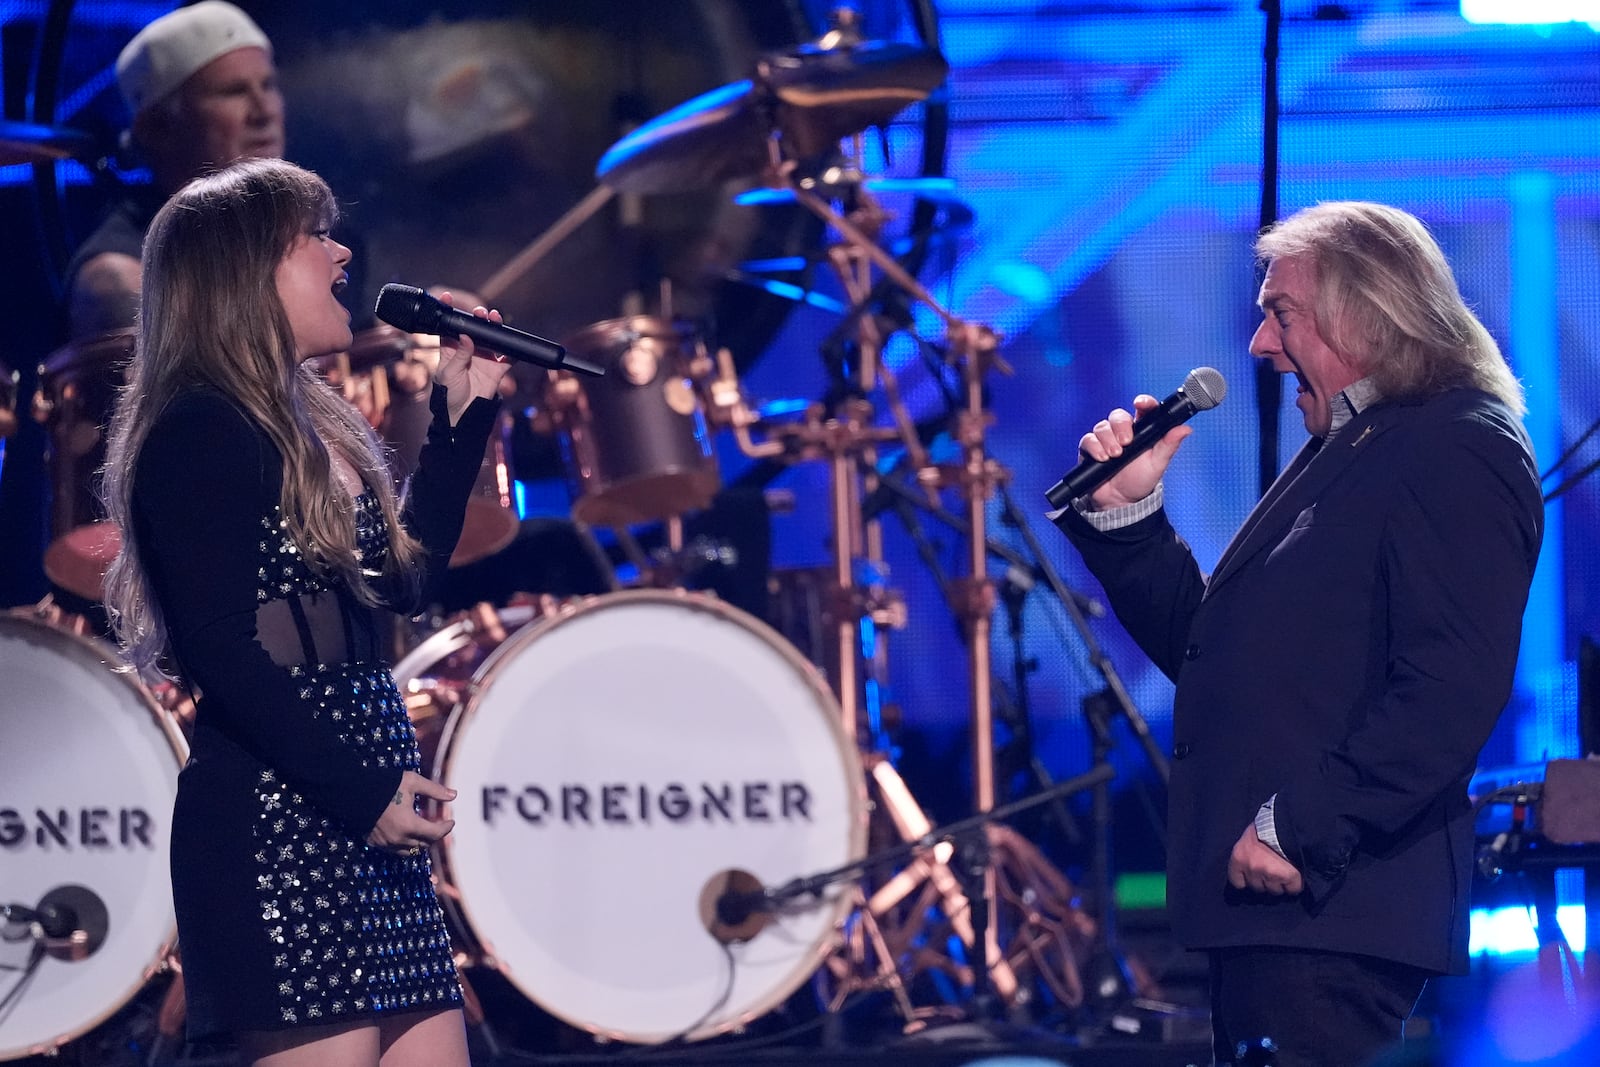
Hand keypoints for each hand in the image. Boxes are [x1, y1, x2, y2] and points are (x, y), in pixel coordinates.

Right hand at [365, 770, 457, 856]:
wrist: (353, 791)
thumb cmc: (386, 784)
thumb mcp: (412, 782)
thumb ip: (434, 790)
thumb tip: (454, 795)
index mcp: (409, 824)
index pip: (435, 834)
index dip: (446, 828)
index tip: (451, 821)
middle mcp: (398, 838)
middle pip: (425, 844)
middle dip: (435, 835)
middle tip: (439, 824)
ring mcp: (386, 843)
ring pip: (411, 851)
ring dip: (421, 842)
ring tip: (426, 830)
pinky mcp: (375, 843)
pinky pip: (396, 850)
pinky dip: (406, 845)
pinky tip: (409, 834)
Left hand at [430, 290, 512, 423]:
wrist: (462, 415)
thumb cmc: (448, 394)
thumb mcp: (448, 373)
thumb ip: (458, 354)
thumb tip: (467, 337)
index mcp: (450, 349)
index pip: (449, 327)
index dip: (448, 312)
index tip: (446, 298)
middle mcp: (468, 350)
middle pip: (474, 328)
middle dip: (478, 317)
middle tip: (480, 312)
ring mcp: (484, 358)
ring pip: (492, 338)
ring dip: (495, 327)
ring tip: (495, 319)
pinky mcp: (497, 369)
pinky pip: (508, 357)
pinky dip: (514, 350)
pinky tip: (514, 343)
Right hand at [1078, 394, 1193, 508]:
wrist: (1119, 501)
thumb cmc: (1140, 481)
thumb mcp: (1158, 463)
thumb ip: (1169, 445)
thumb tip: (1185, 428)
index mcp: (1142, 431)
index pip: (1143, 410)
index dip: (1142, 402)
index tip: (1140, 403)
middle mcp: (1123, 432)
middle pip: (1118, 415)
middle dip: (1120, 427)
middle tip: (1126, 443)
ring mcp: (1106, 439)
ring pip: (1102, 426)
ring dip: (1107, 440)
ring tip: (1114, 456)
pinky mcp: (1091, 448)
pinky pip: (1088, 439)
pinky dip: (1094, 447)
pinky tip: (1102, 458)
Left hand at [1227, 822, 1304, 894]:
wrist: (1288, 821)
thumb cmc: (1266, 828)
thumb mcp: (1249, 838)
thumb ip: (1246, 856)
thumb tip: (1246, 873)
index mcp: (1239, 858)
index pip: (1237, 882)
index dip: (1247, 881)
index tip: (1254, 877)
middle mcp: (1252, 868)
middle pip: (1258, 888)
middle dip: (1265, 881)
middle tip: (1272, 869)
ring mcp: (1269, 873)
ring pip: (1275, 891)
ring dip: (1280, 883)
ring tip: (1284, 869)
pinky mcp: (1288, 876)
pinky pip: (1292, 890)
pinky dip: (1294, 885)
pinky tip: (1295, 874)